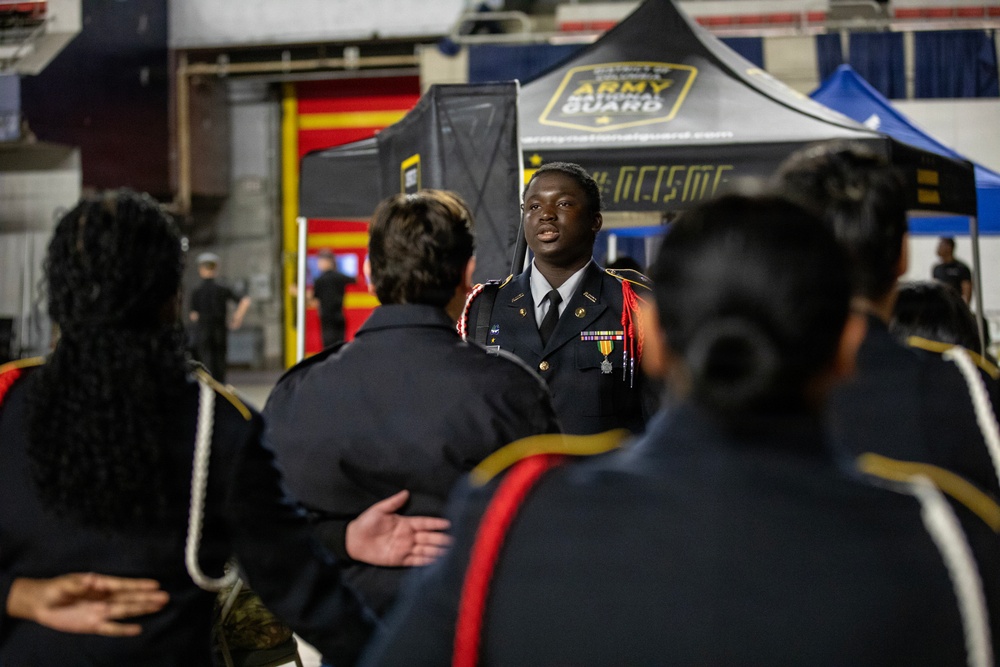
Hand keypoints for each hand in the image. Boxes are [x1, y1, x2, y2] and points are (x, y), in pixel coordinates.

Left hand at [7, 573, 168, 636]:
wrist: (41, 603)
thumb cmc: (54, 589)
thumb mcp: (63, 584)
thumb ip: (76, 584)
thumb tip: (91, 580)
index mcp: (99, 585)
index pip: (122, 585)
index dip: (138, 585)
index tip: (155, 584)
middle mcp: (104, 598)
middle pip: (129, 599)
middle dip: (147, 598)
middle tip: (165, 597)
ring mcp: (100, 612)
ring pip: (125, 611)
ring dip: (142, 609)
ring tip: (160, 606)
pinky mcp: (93, 625)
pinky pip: (111, 628)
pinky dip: (124, 629)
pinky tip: (138, 629)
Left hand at [345, 490, 451, 566]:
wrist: (353, 541)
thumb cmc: (365, 523)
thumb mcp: (379, 510)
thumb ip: (393, 503)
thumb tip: (406, 492)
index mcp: (405, 523)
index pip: (424, 523)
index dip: (435, 523)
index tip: (447, 524)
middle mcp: (408, 536)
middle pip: (428, 538)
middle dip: (440, 539)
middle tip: (454, 541)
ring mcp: (405, 549)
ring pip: (425, 550)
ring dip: (436, 551)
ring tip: (449, 553)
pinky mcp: (399, 560)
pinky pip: (415, 561)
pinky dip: (426, 561)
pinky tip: (435, 562)